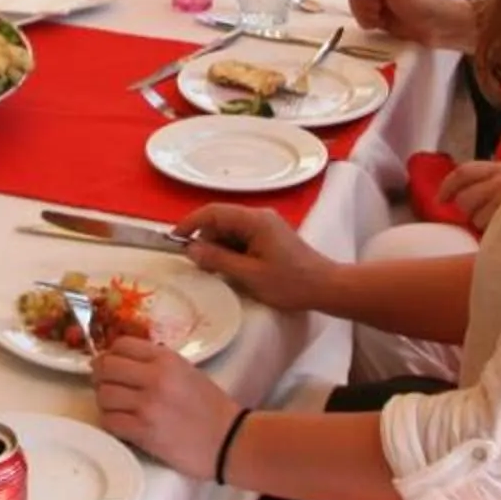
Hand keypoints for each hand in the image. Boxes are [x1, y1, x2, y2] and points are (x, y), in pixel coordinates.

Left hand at [92, 338, 242, 478]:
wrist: (230, 441)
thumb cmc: (211, 408)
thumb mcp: (187, 371)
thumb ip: (156, 363)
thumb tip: (120, 361)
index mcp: (166, 359)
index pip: (121, 345)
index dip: (110, 354)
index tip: (111, 365)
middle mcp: (154, 378)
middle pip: (106, 367)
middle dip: (100, 377)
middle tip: (107, 386)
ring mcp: (147, 405)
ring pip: (103, 395)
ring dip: (105, 402)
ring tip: (117, 408)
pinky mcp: (143, 432)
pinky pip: (110, 421)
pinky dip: (111, 422)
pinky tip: (122, 424)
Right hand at [177, 204, 333, 312]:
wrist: (326, 288)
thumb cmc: (290, 283)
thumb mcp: (250, 275)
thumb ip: (218, 260)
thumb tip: (192, 249)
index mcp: (254, 220)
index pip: (213, 212)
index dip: (190, 223)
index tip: (174, 239)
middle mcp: (259, 216)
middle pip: (220, 220)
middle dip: (205, 240)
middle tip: (200, 265)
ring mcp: (266, 225)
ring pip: (229, 229)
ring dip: (218, 247)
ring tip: (218, 271)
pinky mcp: (269, 236)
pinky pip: (241, 237)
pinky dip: (231, 250)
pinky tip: (233, 268)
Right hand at [327, 0, 479, 51]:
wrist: (442, 27)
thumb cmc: (423, 1)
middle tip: (377, 5)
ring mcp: (382, 0)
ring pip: (356, 3)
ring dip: (364, 11)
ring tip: (381, 16)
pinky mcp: (382, 17)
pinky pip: (363, 17)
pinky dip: (368, 21)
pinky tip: (380, 24)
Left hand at [437, 159, 500, 232]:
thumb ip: (493, 184)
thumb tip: (457, 196)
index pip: (465, 171)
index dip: (448, 186)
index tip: (440, 200)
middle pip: (464, 198)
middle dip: (470, 211)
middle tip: (488, 217)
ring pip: (475, 218)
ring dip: (484, 224)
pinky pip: (489, 229)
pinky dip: (495, 234)